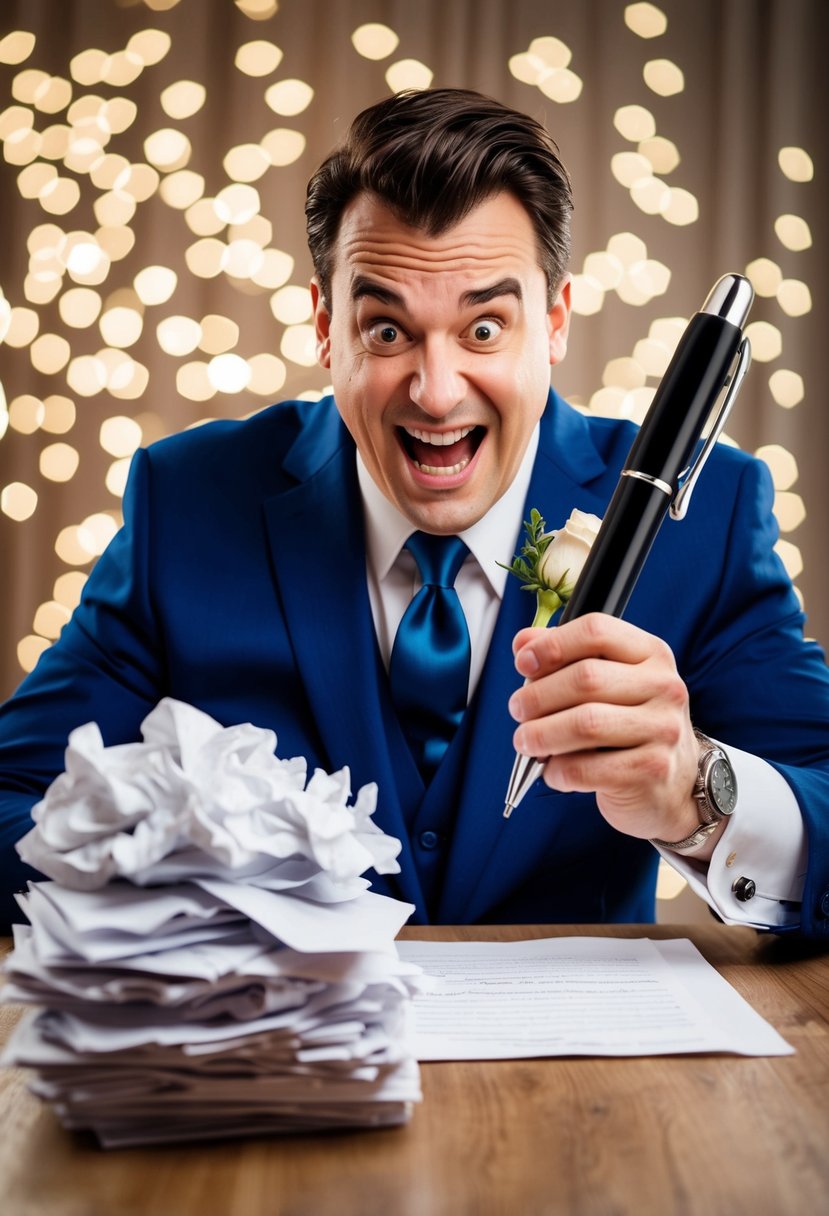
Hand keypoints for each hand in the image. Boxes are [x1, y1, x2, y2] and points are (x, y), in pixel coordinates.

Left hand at [508, 614, 714, 850]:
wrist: (671, 783)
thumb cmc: (629, 725)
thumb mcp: (607, 682)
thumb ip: (565, 657)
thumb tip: (523, 642)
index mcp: (651, 654)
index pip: (597, 631)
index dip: (552, 644)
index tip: (523, 664)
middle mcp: (664, 686)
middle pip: (585, 678)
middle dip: (538, 696)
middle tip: (518, 710)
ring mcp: (662, 729)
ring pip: (585, 724)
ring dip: (541, 734)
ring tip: (525, 741)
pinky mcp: (651, 770)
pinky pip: (587, 768)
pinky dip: (558, 770)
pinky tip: (553, 770)